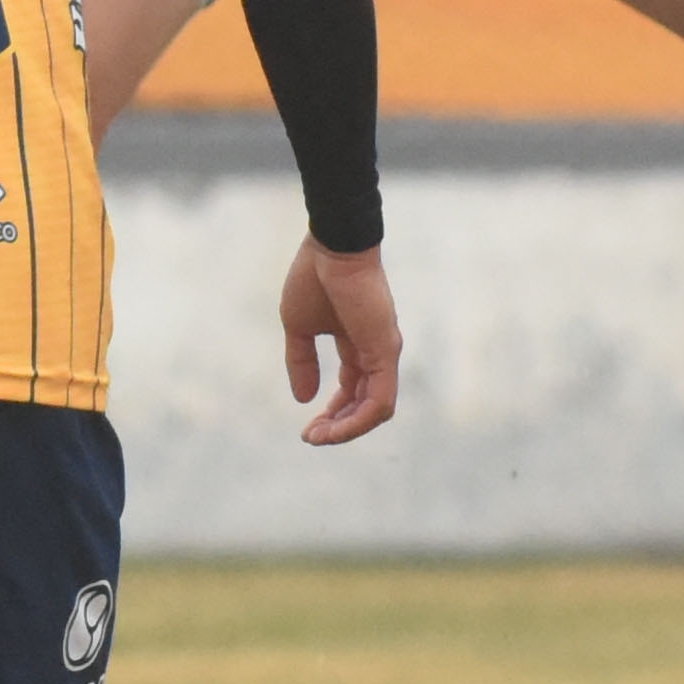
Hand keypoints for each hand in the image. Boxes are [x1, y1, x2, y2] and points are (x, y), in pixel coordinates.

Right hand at [281, 241, 401, 443]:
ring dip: (348, 429)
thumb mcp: (298, 326)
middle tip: (311, 437)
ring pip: (376, 409)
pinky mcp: (386, 353)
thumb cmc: (314, 277)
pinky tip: (335, 428)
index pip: (351, 390)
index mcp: (356, 344)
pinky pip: (380, 400)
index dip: (332, 412)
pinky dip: (359, 420)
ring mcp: (384, 354)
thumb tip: (303, 398)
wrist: (332, 246)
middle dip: (338, 426)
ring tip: (320, 437)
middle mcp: (376, 353)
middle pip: (364, 404)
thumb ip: (301, 362)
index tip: (308, 426)